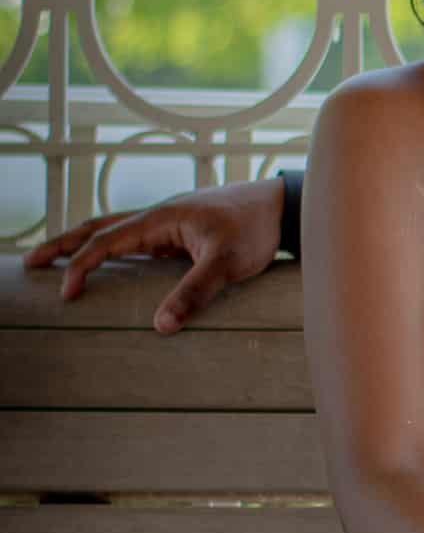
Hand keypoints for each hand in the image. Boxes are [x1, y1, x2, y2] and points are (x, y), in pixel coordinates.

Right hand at [25, 178, 288, 331]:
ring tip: (60, 261)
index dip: (81, 266)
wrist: (281, 206)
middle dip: (63, 245)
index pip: (106, 242)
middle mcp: (157, 216)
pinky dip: (114, 248)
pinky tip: (112, 264)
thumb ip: (194, 293)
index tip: (67, 294)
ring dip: (85, 243)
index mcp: (159, 219)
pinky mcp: (180, 232)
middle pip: (97, 228)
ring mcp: (167, 222)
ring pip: (114, 230)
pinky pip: (136, 240)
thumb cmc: (256, 229)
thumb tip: (160, 326)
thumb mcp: (227, 263)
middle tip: (32, 263)